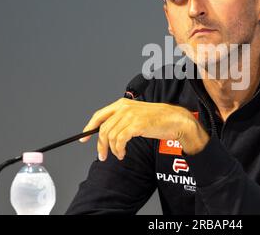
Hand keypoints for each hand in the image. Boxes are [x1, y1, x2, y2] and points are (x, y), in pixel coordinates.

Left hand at [80, 98, 209, 160]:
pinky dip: (119, 150)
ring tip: (119, 154)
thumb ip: (122, 120)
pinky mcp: (136, 125)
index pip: (99, 115)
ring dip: (112, 150)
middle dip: (100, 145)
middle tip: (103, 156)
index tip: (83, 139)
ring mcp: (130, 116)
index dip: (89, 128)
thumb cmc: (158, 119)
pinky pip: (120, 141)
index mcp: (122, 104)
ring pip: (110, 136)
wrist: (175, 120)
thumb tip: (106, 133)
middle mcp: (124, 108)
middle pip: (103, 129)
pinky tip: (123, 153)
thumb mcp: (136, 115)